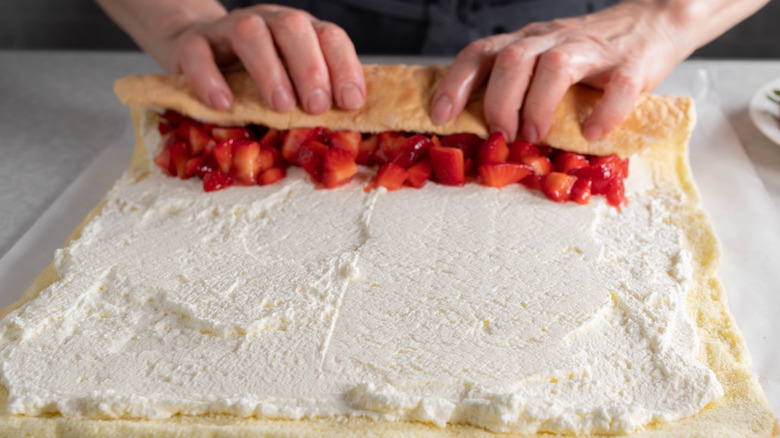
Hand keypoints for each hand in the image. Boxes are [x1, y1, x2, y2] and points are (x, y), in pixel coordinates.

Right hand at [158, 4, 365, 113]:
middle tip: (317, 107)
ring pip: (249, 34)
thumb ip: (313, 95)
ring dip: (269, 71)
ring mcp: (228, 28)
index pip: (329, 36)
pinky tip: (225, 105)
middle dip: (310, 69)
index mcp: (300, 29)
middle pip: (293, 28)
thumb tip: (345, 129)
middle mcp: (268, 21)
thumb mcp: (288, 80)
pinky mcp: (191, 43)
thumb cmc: (253, 73)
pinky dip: (210, 79)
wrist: (192, 46)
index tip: (351, 102)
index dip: (344, 67)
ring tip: (281, 106)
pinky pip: (198, 54)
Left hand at [430, 1, 684, 142]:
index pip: (481, 52)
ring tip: (535, 137)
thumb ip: (516, 85)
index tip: (441, 116)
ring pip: (555, 66)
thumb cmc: (589, 54)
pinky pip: (618, 87)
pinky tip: (593, 133)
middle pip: (512, 59)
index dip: (456, 83)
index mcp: (527, 42)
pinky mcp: (632, 64)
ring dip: (538, 107)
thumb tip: (479, 131)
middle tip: (501, 136)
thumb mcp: (542, 60)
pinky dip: (604, 114)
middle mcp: (553, 40)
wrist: (653, 22)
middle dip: (498, 102)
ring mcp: (593, 50)